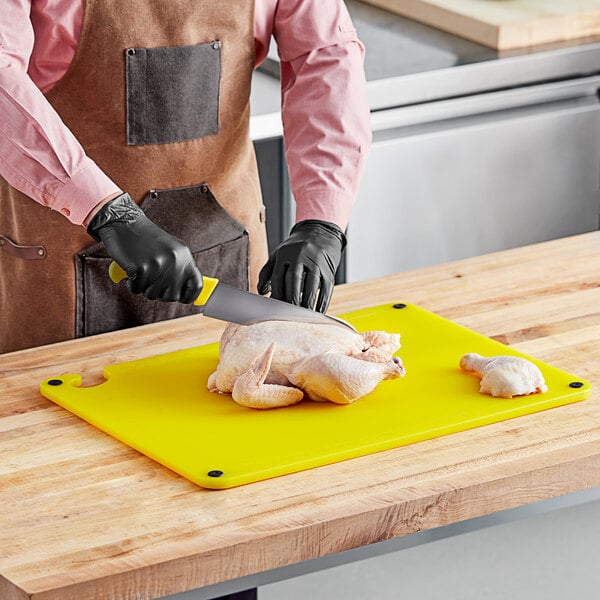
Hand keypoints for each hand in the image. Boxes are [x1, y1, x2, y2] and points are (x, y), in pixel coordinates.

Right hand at [87, 192, 202, 303]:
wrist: (124, 221)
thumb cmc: (146, 238)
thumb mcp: (171, 250)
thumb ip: (181, 269)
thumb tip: (189, 295)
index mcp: (185, 256)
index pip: (196, 286)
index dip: (189, 296)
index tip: (182, 298)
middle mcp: (174, 261)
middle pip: (173, 296)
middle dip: (161, 293)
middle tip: (152, 281)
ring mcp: (158, 265)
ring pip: (153, 295)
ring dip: (144, 287)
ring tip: (142, 269)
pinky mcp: (140, 268)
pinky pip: (136, 289)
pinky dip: (131, 283)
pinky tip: (131, 268)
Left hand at [257, 219, 345, 312]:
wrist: (320, 233)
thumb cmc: (296, 249)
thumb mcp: (279, 255)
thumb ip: (267, 272)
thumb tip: (261, 291)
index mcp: (285, 254)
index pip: (278, 276)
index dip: (276, 292)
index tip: (275, 307)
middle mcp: (300, 256)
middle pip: (294, 279)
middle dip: (291, 298)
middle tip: (289, 314)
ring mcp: (316, 262)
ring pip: (311, 284)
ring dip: (307, 301)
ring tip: (303, 315)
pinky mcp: (329, 269)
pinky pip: (326, 287)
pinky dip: (322, 302)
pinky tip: (318, 312)